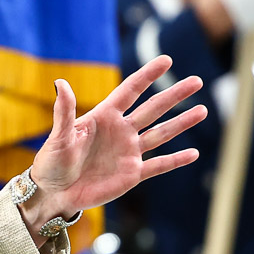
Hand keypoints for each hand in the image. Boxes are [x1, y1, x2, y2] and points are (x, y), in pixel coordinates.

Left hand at [24, 55, 205, 225]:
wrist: (54, 193)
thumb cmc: (51, 162)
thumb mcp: (58, 136)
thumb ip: (64, 111)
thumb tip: (60, 82)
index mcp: (103, 117)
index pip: (130, 91)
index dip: (147, 76)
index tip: (166, 60)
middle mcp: (120, 131)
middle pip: (153, 109)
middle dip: (174, 95)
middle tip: (196, 81)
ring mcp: (128, 152)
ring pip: (160, 134)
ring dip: (181, 123)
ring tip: (202, 110)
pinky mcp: (132, 174)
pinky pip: (158, 165)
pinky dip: (175, 160)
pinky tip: (193, 154)